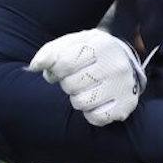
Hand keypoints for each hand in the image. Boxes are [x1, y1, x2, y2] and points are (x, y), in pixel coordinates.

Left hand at [29, 29, 144, 126]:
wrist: (123, 60)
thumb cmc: (90, 54)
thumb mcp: (72, 44)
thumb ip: (51, 52)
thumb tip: (35, 66)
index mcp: (102, 44)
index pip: (64, 64)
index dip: (57, 70)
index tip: (64, 68)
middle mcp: (116, 64)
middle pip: (71, 85)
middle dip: (69, 84)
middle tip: (79, 78)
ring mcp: (123, 85)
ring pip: (82, 102)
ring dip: (79, 98)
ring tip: (88, 89)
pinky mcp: (127, 104)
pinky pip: (97, 118)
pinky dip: (92, 113)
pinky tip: (98, 102)